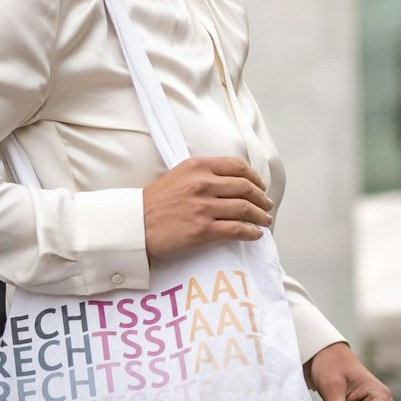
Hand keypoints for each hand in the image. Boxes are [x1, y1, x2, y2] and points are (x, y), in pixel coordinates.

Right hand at [141, 157, 272, 262]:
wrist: (133, 226)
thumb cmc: (152, 203)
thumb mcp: (177, 175)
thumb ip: (201, 174)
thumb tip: (229, 182)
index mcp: (198, 166)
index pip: (238, 167)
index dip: (255, 178)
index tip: (260, 186)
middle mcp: (203, 184)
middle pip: (246, 188)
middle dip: (261, 198)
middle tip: (267, 205)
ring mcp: (204, 207)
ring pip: (245, 209)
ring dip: (261, 216)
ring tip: (265, 220)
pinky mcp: (203, 230)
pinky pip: (237, 229)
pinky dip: (251, 232)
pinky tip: (256, 234)